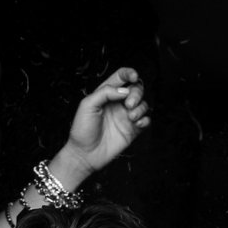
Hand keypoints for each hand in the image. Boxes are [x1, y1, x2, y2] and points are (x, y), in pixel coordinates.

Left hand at [54, 68, 151, 183]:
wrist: (84, 154)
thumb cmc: (82, 130)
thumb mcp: (87, 105)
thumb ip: (105, 92)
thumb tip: (124, 90)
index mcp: (106, 94)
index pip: (121, 77)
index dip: (129, 73)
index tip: (133, 76)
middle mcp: (118, 103)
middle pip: (136, 89)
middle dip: (136, 93)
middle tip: (129, 104)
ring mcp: (126, 116)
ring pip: (143, 104)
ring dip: (140, 108)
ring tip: (131, 117)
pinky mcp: (132, 130)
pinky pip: (146, 120)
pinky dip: (145, 119)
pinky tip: (137, 123)